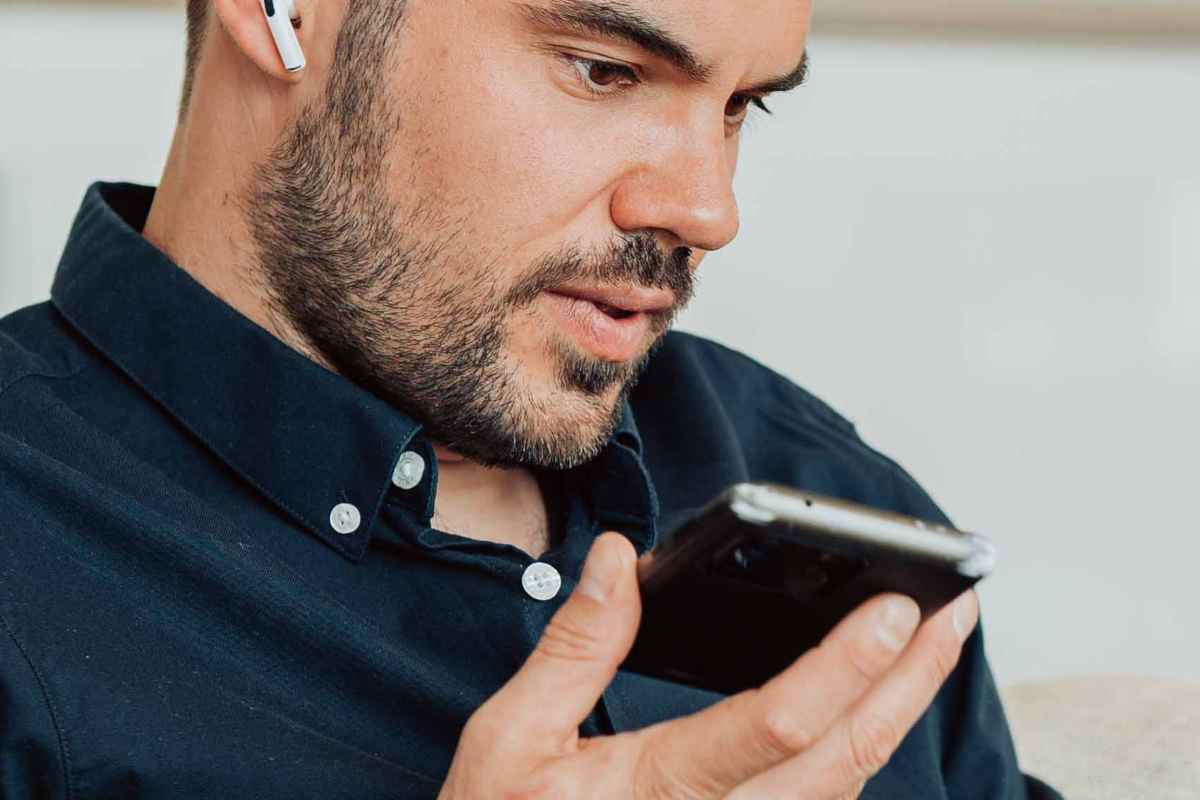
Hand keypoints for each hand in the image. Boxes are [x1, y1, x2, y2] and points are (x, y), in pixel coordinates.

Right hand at [438, 531, 978, 798]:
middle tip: (958, 612)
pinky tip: (869, 706)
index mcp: (657, 792)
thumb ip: (574, 647)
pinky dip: (857, 750)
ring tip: (930, 646)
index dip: (844, 665)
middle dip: (910, 684)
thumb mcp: (509, 739)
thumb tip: (623, 560)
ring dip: (896, 714)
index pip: (774, 726)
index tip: (896, 607)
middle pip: (842, 760)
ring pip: (843, 789)